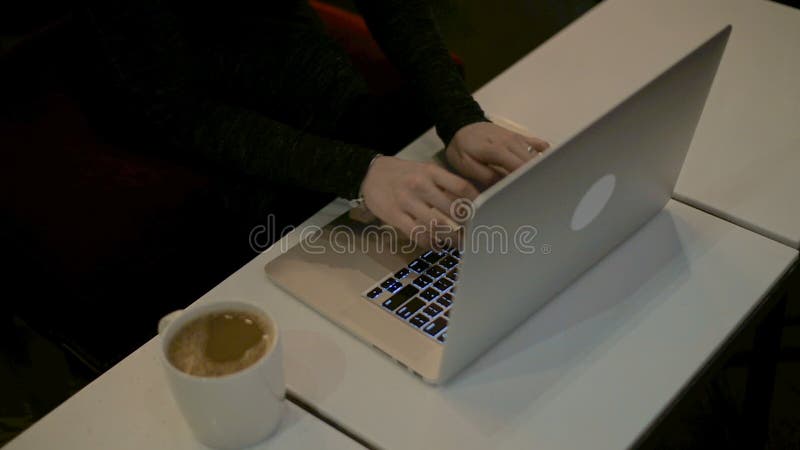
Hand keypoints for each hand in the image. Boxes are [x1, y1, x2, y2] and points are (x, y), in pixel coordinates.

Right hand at [360, 156, 478, 247]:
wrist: (368, 173)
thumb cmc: (402, 173)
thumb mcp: (424, 170)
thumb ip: (444, 184)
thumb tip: (471, 202)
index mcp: (431, 172)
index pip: (462, 188)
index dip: (477, 203)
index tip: (486, 214)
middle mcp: (420, 185)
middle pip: (452, 209)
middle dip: (468, 225)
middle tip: (477, 234)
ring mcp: (406, 201)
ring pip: (436, 225)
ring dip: (451, 238)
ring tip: (459, 243)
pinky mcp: (394, 216)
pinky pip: (417, 234)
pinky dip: (431, 243)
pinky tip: (437, 245)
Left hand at [445, 122, 549, 185]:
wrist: (462, 126)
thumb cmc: (462, 148)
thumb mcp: (466, 165)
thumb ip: (486, 176)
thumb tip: (505, 187)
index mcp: (497, 149)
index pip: (520, 167)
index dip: (528, 182)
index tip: (532, 195)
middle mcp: (511, 142)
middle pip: (533, 163)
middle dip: (537, 179)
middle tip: (537, 196)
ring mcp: (518, 138)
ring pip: (537, 156)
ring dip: (540, 171)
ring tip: (538, 186)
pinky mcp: (521, 137)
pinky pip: (540, 145)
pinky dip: (544, 157)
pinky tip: (542, 169)